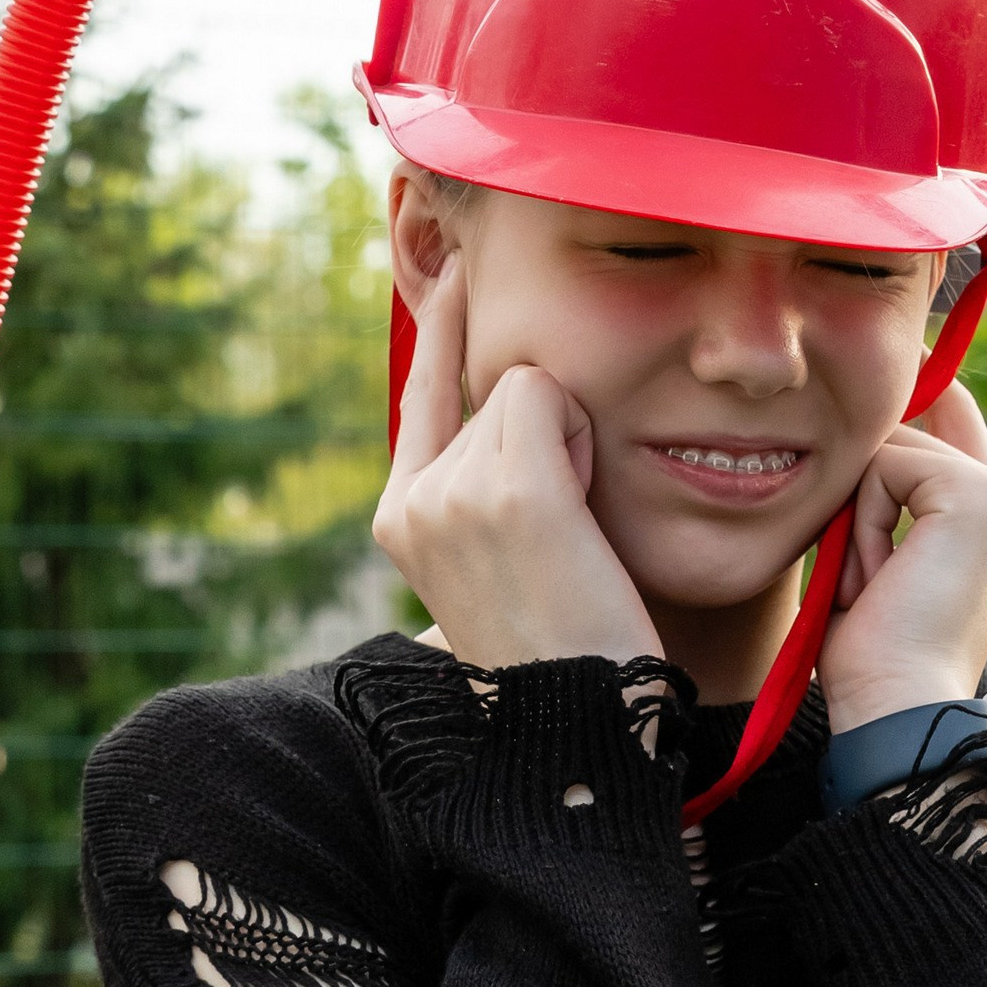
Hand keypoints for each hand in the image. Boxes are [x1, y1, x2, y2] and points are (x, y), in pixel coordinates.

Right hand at [373, 257, 660, 669]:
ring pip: (525, 384)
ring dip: (570, 439)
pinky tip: (578, 505)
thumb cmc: (571, 640)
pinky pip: (544, 391)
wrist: (586, 719)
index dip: (441, 324)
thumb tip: (509, 390)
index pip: (422, 391)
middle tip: (565, 535)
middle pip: (495, 388)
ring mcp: (452, 494)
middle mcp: (413, 502)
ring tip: (574, 536)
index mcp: (401, 519)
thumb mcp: (506, 552)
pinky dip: (577, 434)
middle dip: (548, 432)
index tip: (454, 266)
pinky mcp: (507, 490)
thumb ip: (488, 479)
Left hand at [815, 381, 986, 733]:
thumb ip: (882, 491)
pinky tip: (876, 578)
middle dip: (863, 482)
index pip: (949, 409)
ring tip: (869, 585)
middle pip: (914, 418)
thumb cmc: (873, 653)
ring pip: (888, 445)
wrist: (896, 707)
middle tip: (865, 573)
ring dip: (855, 516)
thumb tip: (859, 424)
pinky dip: (861, 522)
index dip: (910, 388)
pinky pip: (884, 465)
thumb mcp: (876, 554)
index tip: (890, 355)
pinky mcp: (977, 494)